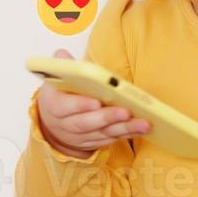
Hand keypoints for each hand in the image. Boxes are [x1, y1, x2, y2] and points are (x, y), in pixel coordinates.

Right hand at [35, 49, 150, 157]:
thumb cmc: (60, 95)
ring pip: (102, 133)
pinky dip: (127, 134)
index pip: (64, 106)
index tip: (96, 102)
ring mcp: (79, 136)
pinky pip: (111, 139)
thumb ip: (63, 67)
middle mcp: (65, 124)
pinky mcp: (93, 142)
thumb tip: (63, 54)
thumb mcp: (55, 79)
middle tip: (126, 111)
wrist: (54, 122)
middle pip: (86, 123)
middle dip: (107, 117)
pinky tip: (142, 128)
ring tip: (143, 122)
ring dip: (124, 128)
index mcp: (54, 105)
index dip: (80, 105)